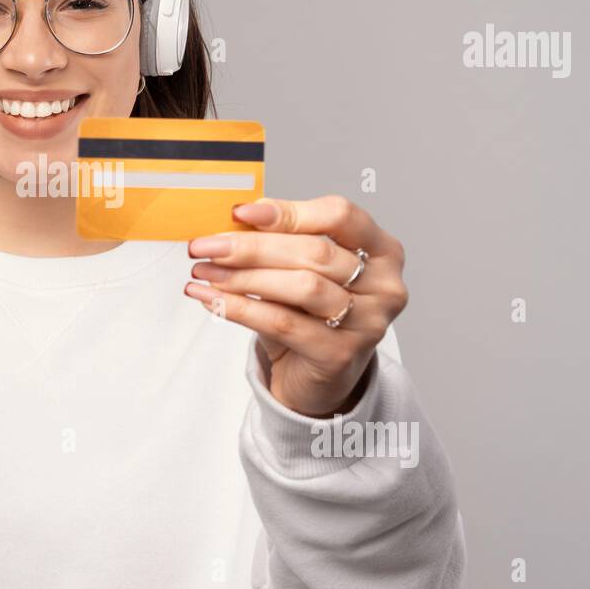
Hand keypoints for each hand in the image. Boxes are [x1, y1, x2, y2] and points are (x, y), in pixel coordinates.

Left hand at [184, 195, 407, 417]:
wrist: (315, 377)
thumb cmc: (308, 314)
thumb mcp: (298, 269)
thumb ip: (280, 240)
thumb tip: (237, 217)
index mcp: (382, 249)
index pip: (339, 215)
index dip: (289, 211)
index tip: (240, 213)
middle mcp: (384, 285)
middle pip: (315, 252)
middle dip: (252, 247)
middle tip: (206, 246)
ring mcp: (369, 322)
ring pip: (302, 287)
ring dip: (244, 277)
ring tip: (205, 271)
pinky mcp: (341, 354)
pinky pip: (283, 323)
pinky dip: (240, 308)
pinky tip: (211, 300)